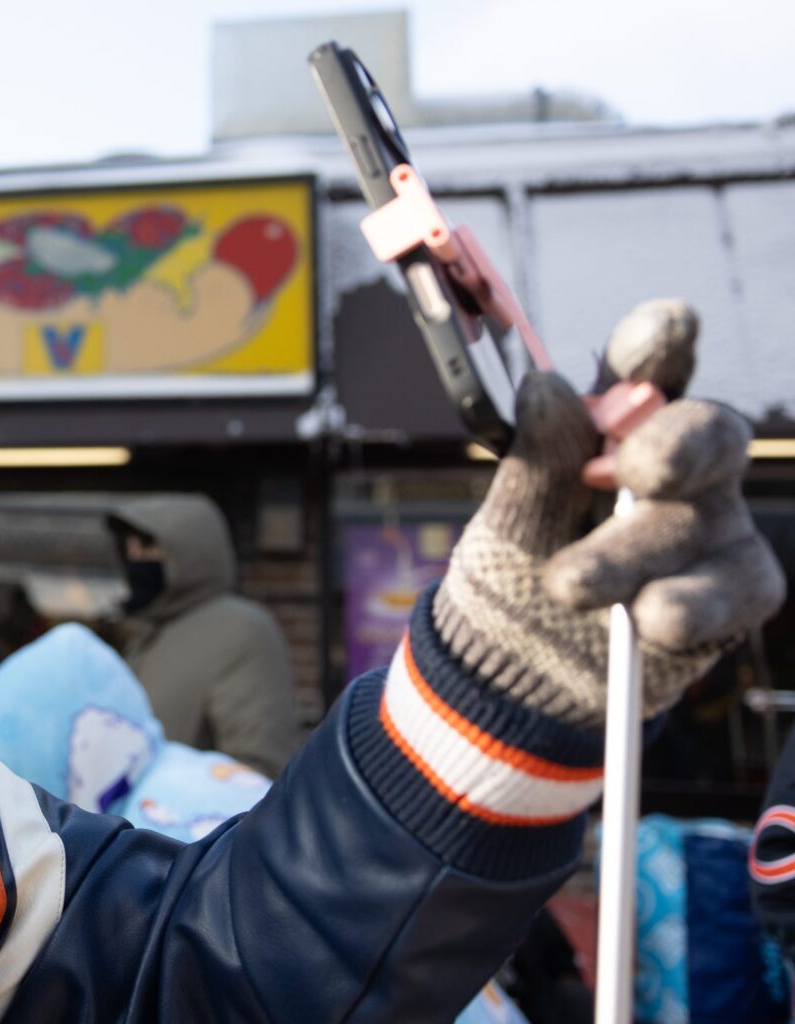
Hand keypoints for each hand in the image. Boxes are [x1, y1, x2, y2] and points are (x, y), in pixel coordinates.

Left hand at [433, 300, 784, 724]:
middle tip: (629, 469)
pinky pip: (734, 588)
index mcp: (615, 429)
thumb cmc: (512, 577)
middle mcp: (679, 465)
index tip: (666, 325)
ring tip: (568, 585)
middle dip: (673, 445)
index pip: (645, 371)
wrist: (513, 673)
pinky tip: (650, 619)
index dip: (660, 344)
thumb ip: (536, 459)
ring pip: (698, 521)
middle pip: (706, 432)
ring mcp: (714, 526)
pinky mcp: (735, 590)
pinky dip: (689, 605)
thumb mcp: (509, 522)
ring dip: (633, 553)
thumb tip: (549, 384)